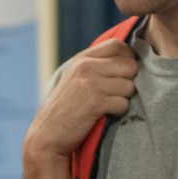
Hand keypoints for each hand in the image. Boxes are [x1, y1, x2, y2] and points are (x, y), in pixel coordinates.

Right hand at [24, 39, 138, 159]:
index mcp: (82, 58)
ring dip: (124, 98)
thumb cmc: (66, 107)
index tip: (124, 72)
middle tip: (116, 93)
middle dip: (129, 81)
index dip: (128, 58)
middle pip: (129, 66)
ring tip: (108, 104)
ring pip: (129, 86)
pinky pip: (123, 103)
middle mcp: (87, 67)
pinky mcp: (96, 103)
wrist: (48, 133)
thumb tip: (128, 59)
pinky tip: (105, 114)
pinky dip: (119, 111)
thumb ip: (96, 65)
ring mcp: (91, 84)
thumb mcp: (75, 77)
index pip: (118, 45)